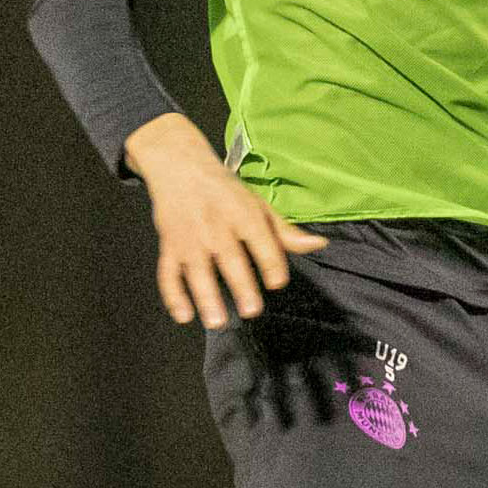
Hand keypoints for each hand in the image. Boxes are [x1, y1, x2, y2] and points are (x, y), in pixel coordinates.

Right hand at [124, 112, 325, 327]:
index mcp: (242, 213)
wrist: (180, 166)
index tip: (277, 283)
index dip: (270, 261)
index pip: (260, 239)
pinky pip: (167, 273)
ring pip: (196, 269)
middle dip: (240, 284)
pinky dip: (172, 295)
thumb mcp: (258, 205)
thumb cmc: (226, 191)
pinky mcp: (169, 246)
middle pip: (229, 257)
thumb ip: (285, 232)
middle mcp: (216, 226)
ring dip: (205, 296)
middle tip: (251, 310)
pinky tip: (184, 316)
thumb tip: (319, 245)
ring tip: (217, 321)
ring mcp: (189, 238)